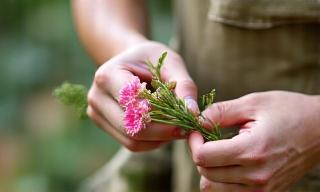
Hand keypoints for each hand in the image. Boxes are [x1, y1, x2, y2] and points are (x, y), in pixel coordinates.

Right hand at [87, 41, 198, 151]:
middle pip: (132, 128)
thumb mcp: (171, 63)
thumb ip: (184, 86)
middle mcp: (96, 96)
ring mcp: (96, 113)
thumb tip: (193, 114)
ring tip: (175, 125)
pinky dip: (152, 141)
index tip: (186, 116)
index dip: (162, 115)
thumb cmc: (151, 58)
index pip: (134, 105)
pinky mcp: (104, 124)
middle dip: (163, 131)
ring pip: (132, 141)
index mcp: (107, 75)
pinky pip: (130, 143)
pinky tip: (163, 128)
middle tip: (186, 127)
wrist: (130, 60)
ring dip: (159, 139)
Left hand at [188, 91, 319, 190]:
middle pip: (205, 174)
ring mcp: (262, 190)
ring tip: (219, 150)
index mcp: (252, 151)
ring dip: (209, 169)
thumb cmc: (288, 111)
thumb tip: (197, 122)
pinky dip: (222, 180)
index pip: (203, 157)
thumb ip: (220, 112)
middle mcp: (256, 177)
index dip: (193, 142)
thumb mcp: (253, 103)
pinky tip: (229, 162)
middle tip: (207, 138)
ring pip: (213, 189)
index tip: (197, 130)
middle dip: (199, 154)